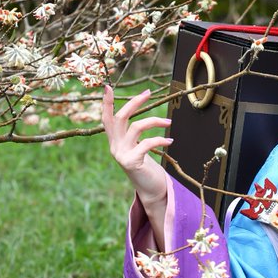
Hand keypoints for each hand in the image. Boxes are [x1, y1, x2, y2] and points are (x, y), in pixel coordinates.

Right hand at [102, 84, 172, 203]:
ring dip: (154, 121)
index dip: (106, 103)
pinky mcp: (131, 162)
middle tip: (148, 93)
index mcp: (115, 141)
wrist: (150, 190)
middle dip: (134, 103)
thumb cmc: (146, 167)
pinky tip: (170, 142)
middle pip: (121, 117)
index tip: (107, 87)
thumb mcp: (138, 148)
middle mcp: (114, 146)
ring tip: (169, 123)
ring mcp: (121, 155)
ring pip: (135, 127)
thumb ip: (134, 135)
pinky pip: (146, 143)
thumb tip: (144, 118)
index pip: (107, 119)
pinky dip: (160, 140)